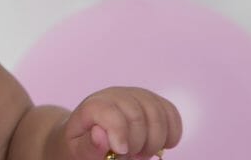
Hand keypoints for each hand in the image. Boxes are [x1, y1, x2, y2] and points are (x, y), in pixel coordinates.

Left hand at [62, 87, 181, 159]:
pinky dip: (171, 133)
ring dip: (155, 141)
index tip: (120, 151)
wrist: (90, 135)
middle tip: (131, 156)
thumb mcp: (79, 150)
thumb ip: (89, 146)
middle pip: (137, 116)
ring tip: (143, 152)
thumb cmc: (83, 145)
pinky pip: (171, 113)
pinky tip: (163, 145)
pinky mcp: (154, 101)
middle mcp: (115, 95)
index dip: (118, 133)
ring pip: (157, 114)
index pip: (108, 111)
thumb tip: (100, 134)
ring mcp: (136, 95)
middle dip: (137, 144)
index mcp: (92, 106)